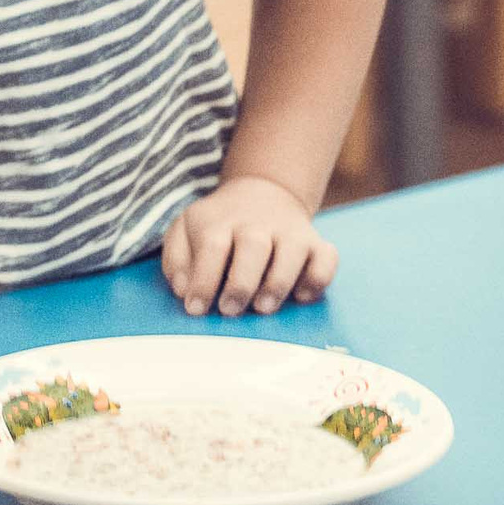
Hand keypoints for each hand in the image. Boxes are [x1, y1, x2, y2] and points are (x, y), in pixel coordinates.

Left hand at [161, 176, 338, 318]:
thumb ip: (176, 260)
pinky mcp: (316, 243)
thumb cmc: (218, 226)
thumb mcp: (186, 231)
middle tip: (230, 309)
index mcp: (220, 222)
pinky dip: (318, 278)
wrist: (262, 194)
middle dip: (241, 283)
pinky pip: (327, 259)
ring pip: (293, 251)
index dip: (203, 281)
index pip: (211, 247)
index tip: (195, 309)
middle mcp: (257, 224)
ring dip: (279, 282)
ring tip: (263, 306)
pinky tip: (301, 295)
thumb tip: (184, 290)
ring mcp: (290, 232)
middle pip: (253, 246)